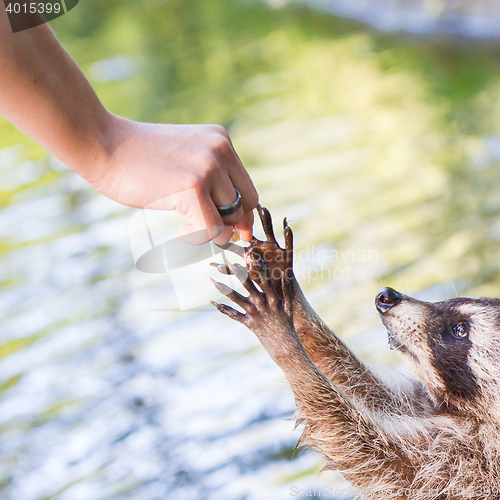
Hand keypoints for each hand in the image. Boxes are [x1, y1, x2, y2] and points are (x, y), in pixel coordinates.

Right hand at [77, 116, 258, 244]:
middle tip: (211, 233)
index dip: (243, 214)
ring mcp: (208, 168)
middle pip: (247, 203)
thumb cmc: (139, 159)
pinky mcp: (193, 188)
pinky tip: (181, 229)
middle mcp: (220, 150)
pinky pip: (212, 229)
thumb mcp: (184, 158)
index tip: (234, 231)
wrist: (103, 144)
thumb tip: (234, 220)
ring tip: (186, 226)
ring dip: (211, 231)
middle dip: (232, 224)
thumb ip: (210, 177)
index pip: (248, 187)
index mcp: (221, 140)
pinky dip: (199, 238)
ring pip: (231, 219)